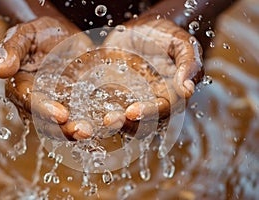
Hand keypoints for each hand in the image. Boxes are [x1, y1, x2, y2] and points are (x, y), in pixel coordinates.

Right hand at [0, 16, 94, 139]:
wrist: (61, 36)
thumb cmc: (39, 34)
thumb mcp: (25, 34)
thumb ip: (12, 49)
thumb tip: (1, 70)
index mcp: (21, 86)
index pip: (29, 101)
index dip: (44, 109)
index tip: (61, 114)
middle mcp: (38, 101)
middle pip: (47, 122)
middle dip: (64, 129)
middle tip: (83, 131)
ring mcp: (58, 105)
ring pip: (64, 125)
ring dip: (78, 131)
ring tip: (94, 132)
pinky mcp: (75, 104)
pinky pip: (83, 116)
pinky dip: (92, 122)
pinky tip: (106, 125)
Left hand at [102, 18, 203, 132]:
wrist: (138, 30)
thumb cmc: (163, 35)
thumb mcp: (179, 42)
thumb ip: (188, 62)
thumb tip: (187, 89)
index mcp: (172, 93)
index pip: (164, 110)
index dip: (150, 113)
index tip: (132, 110)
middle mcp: (153, 102)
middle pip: (144, 123)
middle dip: (127, 124)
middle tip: (111, 119)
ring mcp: (133, 101)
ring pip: (126, 122)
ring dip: (113, 125)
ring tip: (101, 120)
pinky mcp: (115, 98)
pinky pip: (108, 110)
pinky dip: (99, 115)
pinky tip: (88, 114)